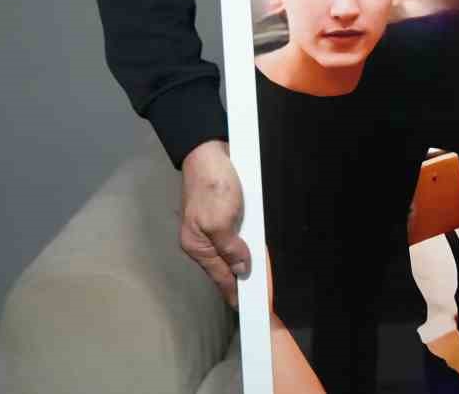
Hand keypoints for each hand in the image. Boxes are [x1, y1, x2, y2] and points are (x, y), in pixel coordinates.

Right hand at [178, 140, 251, 306]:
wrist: (209, 150)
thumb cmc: (212, 185)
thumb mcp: (220, 221)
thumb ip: (230, 248)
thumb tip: (240, 270)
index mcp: (198, 245)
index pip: (221, 277)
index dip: (235, 293)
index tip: (248, 310)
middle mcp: (204, 240)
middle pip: (226, 267)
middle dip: (241, 280)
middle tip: (261, 297)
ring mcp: (214, 226)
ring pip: (232, 252)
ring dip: (246, 262)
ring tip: (261, 280)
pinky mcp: (224, 213)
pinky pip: (238, 235)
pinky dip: (248, 244)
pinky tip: (257, 251)